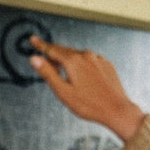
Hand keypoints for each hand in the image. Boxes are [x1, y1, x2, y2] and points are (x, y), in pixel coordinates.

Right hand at [29, 37, 145, 141]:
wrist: (117, 110)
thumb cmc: (89, 105)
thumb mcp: (63, 92)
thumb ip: (48, 73)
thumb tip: (34, 58)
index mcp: (73, 61)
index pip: (52, 49)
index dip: (40, 45)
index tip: (33, 39)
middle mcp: (86, 55)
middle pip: (64, 51)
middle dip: (54, 55)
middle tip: (45, 63)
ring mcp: (98, 59)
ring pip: (77, 56)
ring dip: (68, 61)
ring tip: (64, 75)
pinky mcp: (106, 65)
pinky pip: (89, 61)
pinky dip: (82, 65)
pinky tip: (82, 78)